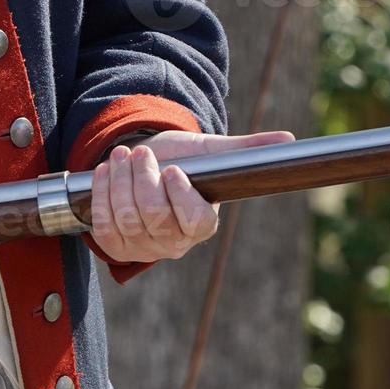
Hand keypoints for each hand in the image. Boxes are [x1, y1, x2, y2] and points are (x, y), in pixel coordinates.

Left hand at [90, 130, 293, 263]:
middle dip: (142, 178)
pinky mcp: (116, 246)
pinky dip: (101, 194)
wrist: (143, 169)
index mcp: (202, 225)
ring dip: (120, 180)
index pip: (194, 221)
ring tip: (122, 155)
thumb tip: (288, 141)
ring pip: (126, 216)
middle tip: (140, 152)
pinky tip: (105, 171)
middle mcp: (174, 243)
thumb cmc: (181, 162)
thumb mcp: (210, 154)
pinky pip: (103, 225)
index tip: (173, 169)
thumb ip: (244, 151)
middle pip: (153, 215)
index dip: (180, 196)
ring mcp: (143, 247)